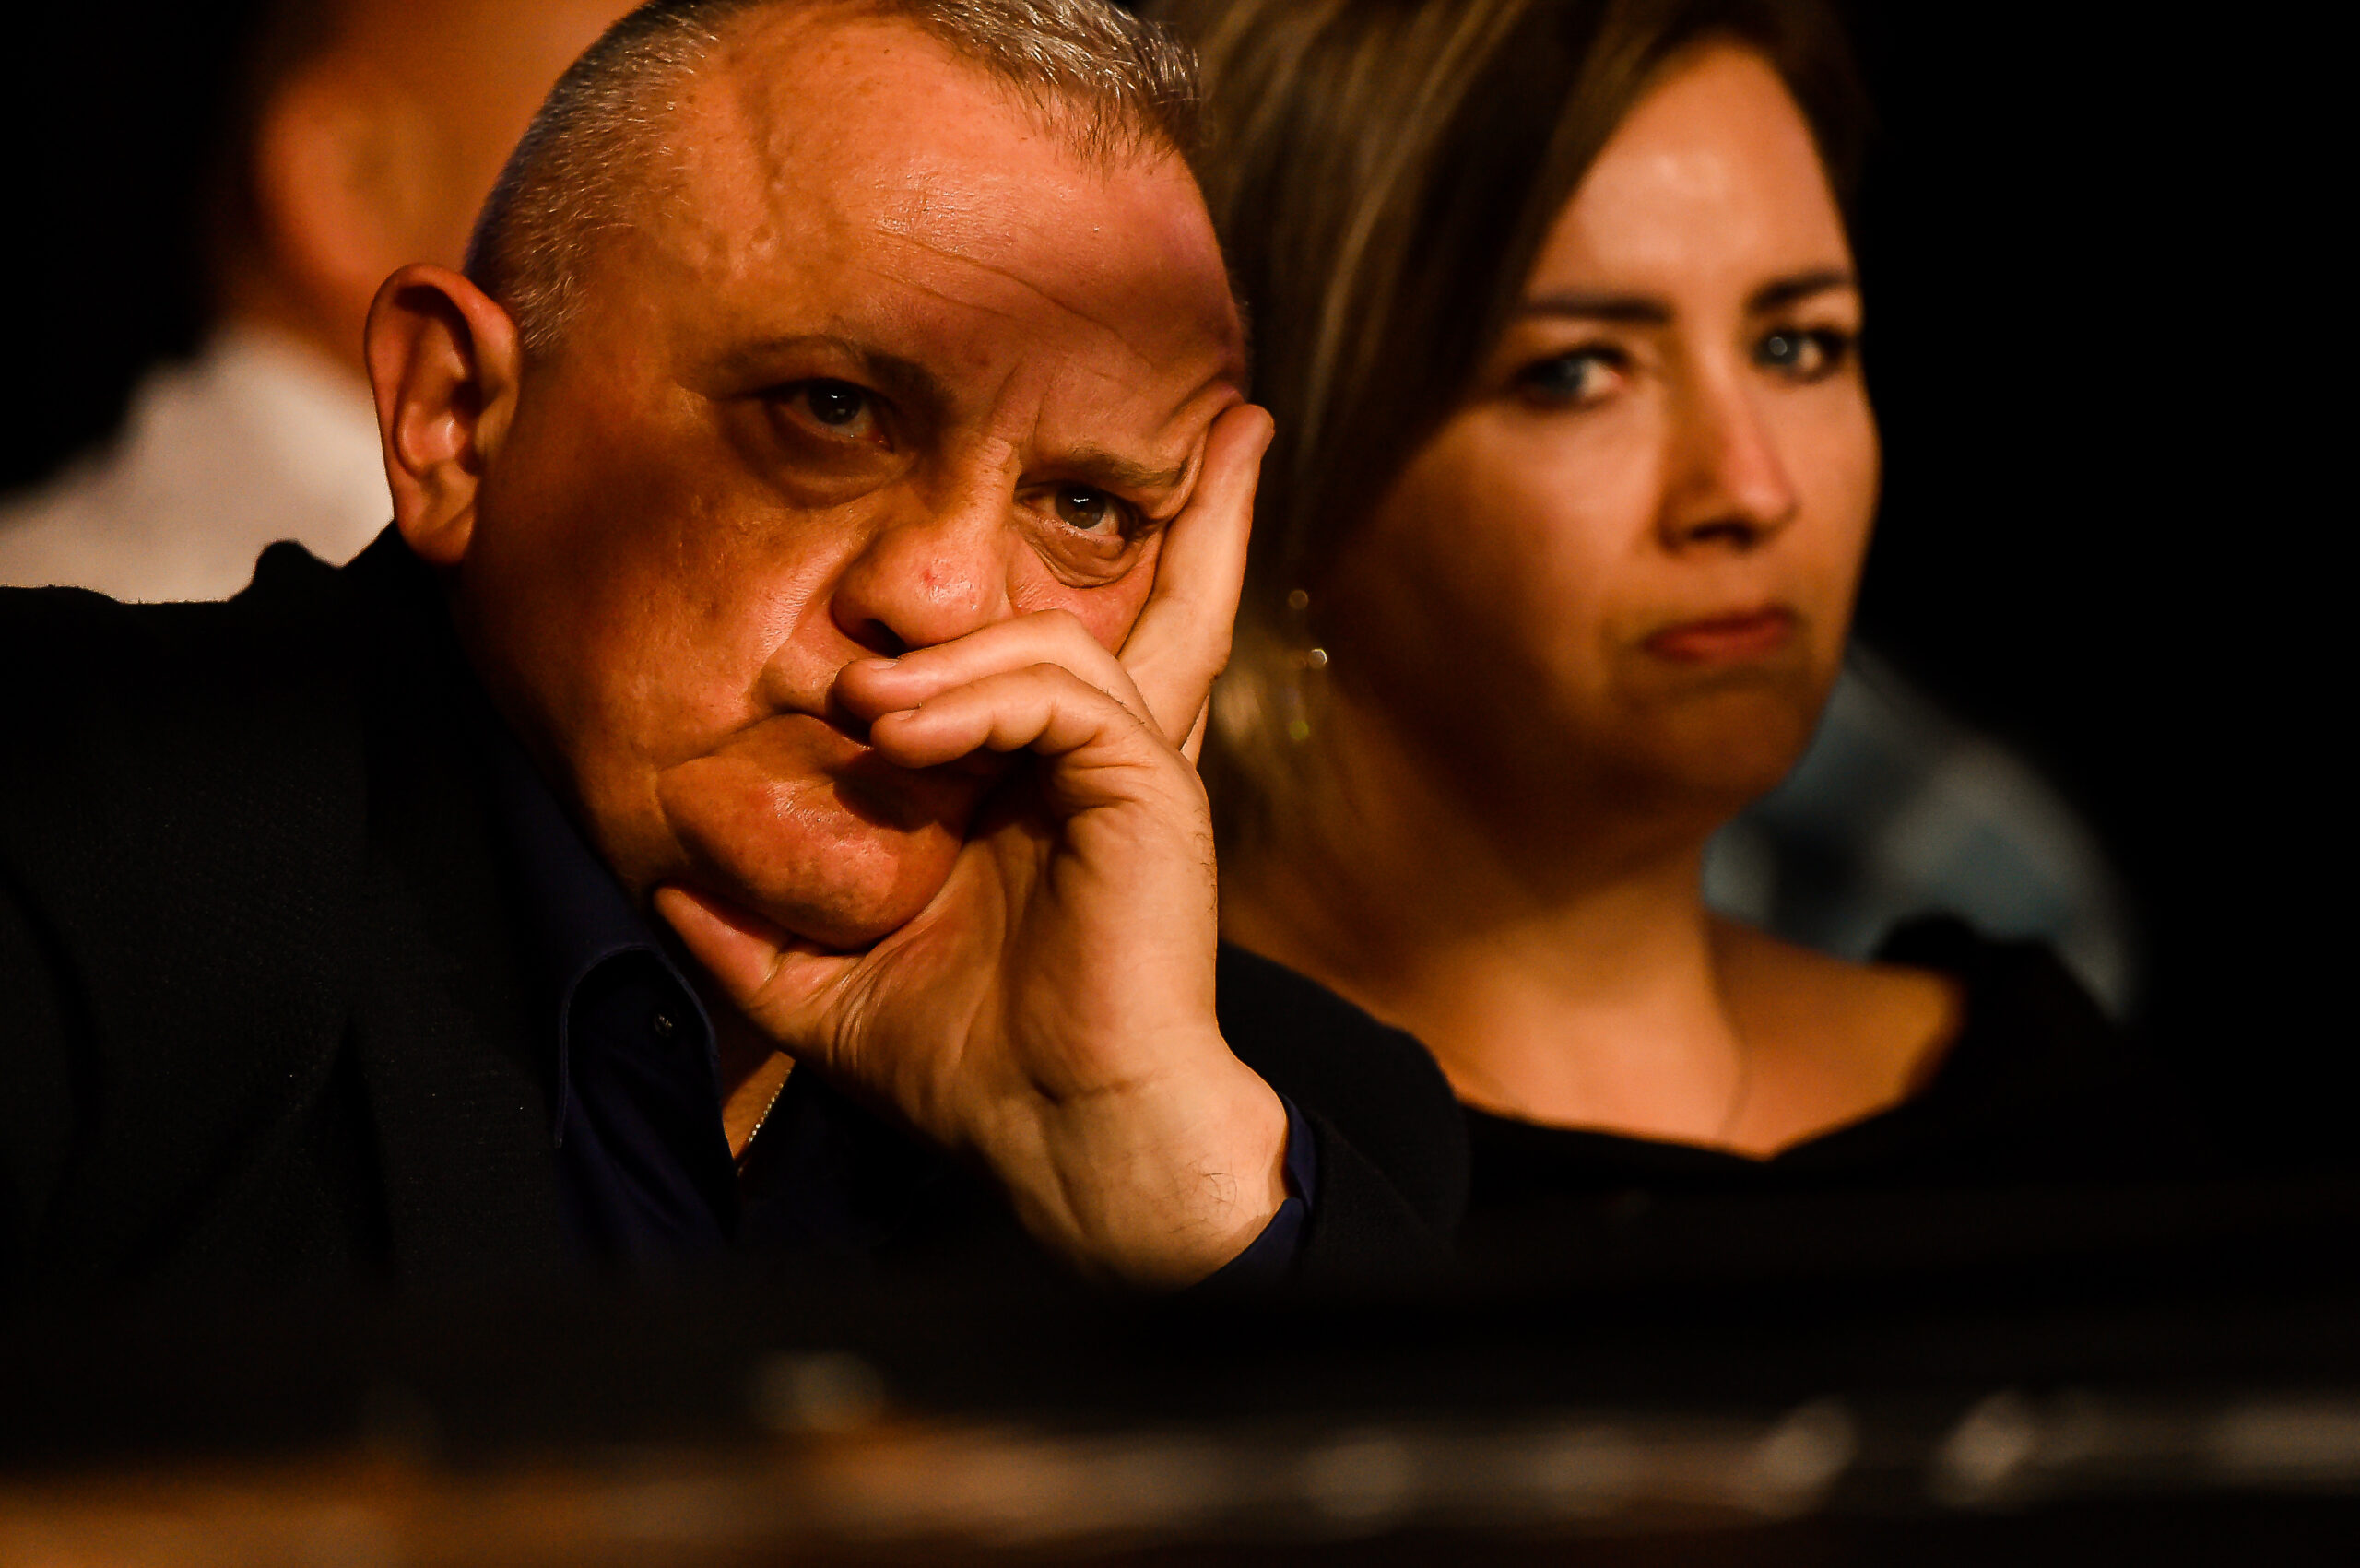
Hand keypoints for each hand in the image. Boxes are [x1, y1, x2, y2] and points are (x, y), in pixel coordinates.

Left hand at [658, 405, 1282, 1286]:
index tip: (1063, 533)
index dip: (1064, 603)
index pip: (1071, 666)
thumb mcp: (830, 990)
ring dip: (953, 656)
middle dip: (1208, 519)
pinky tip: (901, 731)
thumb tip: (665, 884)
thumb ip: (754, 934)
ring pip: (1063, 635)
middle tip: (1239, 428)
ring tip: (868, 707)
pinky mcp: (1147, 785)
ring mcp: (1133, 770)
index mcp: (1052, 794)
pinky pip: (1063, 691)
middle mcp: (1107, 764)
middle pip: (1170, 606)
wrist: (1055, 1137)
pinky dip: (977, 695)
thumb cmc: (968, 1068)